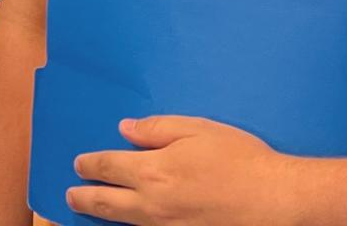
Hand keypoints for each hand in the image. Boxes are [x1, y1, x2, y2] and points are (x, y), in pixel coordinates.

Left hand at [68, 117, 299, 225]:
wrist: (275, 201)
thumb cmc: (239, 159)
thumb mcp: (197, 130)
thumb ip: (156, 129)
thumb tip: (125, 130)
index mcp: (153, 171)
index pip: (108, 167)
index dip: (90, 165)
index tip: (79, 163)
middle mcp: (154, 206)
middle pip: (107, 204)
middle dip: (85, 198)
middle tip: (70, 196)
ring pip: (126, 224)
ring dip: (104, 217)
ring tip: (91, 211)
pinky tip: (131, 224)